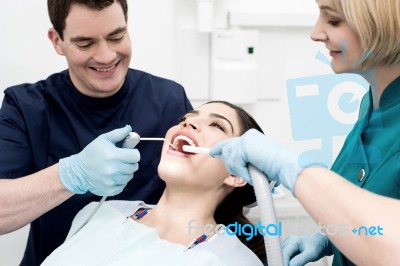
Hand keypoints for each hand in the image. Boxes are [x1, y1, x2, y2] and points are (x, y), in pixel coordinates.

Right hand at [58, 125, 139, 195]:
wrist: (78, 171)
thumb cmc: (92, 153)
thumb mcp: (103, 139)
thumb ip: (118, 134)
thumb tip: (129, 129)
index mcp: (113, 155)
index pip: (136, 156)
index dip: (133, 154)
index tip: (128, 153)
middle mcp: (113, 169)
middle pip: (134, 167)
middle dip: (130, 163)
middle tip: (122, 161)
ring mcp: (111, 181)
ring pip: (129, 177)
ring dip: (126, 172)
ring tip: (117, 168)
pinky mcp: (109, 190)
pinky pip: (123, 186)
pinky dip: (120, 182)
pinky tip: (113, 176)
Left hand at [209, 129, 323, 192]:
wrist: (285, 166)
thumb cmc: (275, 167)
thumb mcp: (255, 162)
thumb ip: (244, 159)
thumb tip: (230, 162)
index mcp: (251, 139)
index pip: (231, 143)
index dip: (220, 148)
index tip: (211, 151)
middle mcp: (248, 136)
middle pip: (227, 149)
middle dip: (231, 163)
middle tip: (242, 168)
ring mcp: (246, 140)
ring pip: (230, 157)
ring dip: (239, 169)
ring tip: (252, 171)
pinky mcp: (245, 146)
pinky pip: (236, 162)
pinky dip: (243, 171)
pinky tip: (253, 171)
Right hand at [282, 234, 331, 265]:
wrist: (320, 243)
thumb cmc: (317, 247)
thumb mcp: (311, 254)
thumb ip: (300, 260)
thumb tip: (290, 265)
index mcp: (293, 241)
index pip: (285, 253)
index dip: (284, 261)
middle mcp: (288, 242)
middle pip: (282, 253)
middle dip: (283, 261)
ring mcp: (288, 245)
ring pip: (282, 254)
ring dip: (285, 261)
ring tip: (287, 264)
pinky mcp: (290, 249)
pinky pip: (286, 256)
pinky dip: (287, 261)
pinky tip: (290, 264)